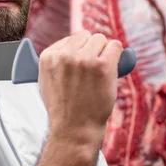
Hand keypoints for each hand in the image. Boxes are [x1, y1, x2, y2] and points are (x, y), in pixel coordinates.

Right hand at [38, 30, 122, 145]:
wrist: (75, 129)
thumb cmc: (63, 108)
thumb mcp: (47, 80)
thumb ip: (57, 61)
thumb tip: (74, 44)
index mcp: (48, 57)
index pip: (70, 39)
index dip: (78, 50)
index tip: (82, 64)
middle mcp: (65, 55)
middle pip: (86, 36)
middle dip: (91, 49)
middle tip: (93, 68)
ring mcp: (84, 60)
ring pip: (101, 39)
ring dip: (104, 51)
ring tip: (101, 71)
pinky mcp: (103, 66)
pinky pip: (116, 46)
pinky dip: (117, 54)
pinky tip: (113, 67)